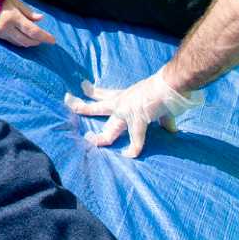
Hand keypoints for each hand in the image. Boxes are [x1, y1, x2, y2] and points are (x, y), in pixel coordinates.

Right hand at [0, 0, 51, 47]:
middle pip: (27, 41)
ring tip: (37, 37)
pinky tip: (26, 37)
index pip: (33, 31)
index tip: (53, 40)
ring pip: (21, 44)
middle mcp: (8, 28)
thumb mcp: (16, 1)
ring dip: (30, 42)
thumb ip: (28, 11)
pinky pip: (14, 42)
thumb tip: (40, 19)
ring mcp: (2, 33)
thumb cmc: (1, 0)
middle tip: (45, 38)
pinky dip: (22, 41)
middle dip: (38, 41)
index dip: (44, 37)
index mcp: (14, 17)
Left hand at [64, 69, 201, 157]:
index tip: (83, 86)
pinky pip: (136, 140)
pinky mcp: (138, 120)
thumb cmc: (165, 89)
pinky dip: (134, 149)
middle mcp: (121, 103)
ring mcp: (127, 112)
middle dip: (80, 106)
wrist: (171, 84)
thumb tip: (171, 130)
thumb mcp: (158, 104)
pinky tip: (130, 155)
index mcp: (125, 96)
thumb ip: (162, 120)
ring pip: (109, 129)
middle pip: (96, 107)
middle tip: (67, 100)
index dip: (92, 91)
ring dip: (100, 138)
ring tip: (89, 141)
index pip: (103, 93)